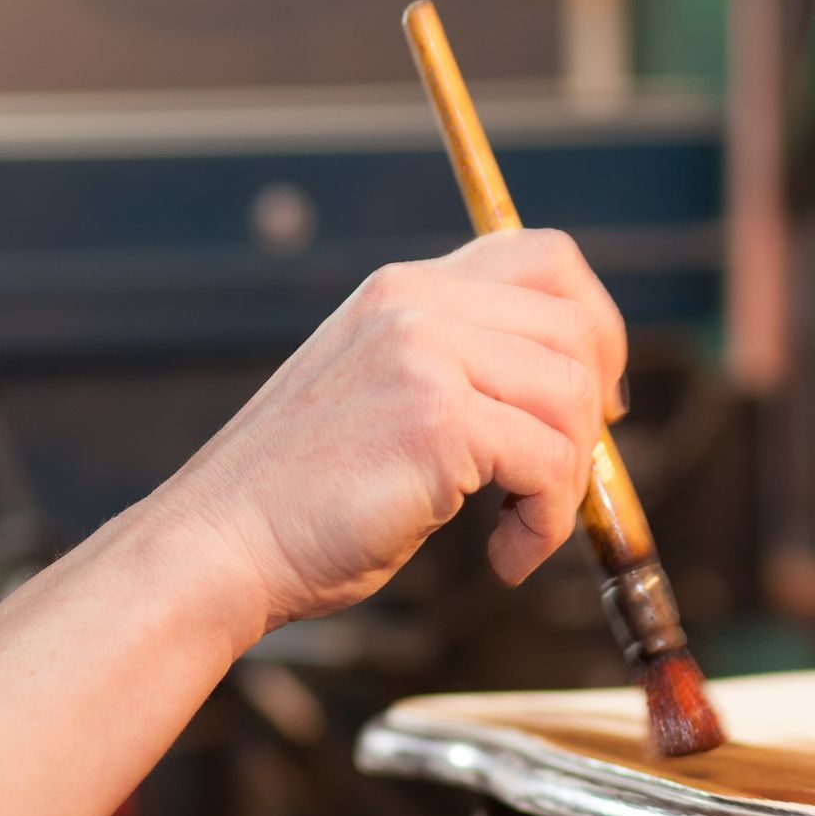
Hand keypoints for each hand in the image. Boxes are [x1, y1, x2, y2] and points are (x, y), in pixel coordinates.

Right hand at [157, 229, 626, 632]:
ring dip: (566, 484)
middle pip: (575, 328)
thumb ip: (461, 371)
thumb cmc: (301, 500)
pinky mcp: (436, 420)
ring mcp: (424, 355)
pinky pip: (550, 463)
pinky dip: (545, 524)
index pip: (546, 259)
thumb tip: (578, 397)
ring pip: (571, 400)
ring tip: (518, 532)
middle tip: (560, 484)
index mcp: (405, 290)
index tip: (595, 400)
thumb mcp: (383, 399)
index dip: (595, 327)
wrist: (219, 546)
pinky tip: (504, 556)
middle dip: (590, 418)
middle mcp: (415, 304)